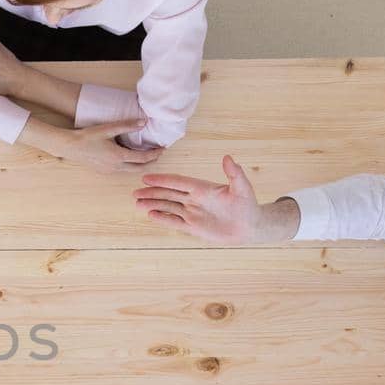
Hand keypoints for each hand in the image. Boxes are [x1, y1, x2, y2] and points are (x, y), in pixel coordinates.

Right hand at [45, 118, 161, 173]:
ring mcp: (109, 171)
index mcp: (119, 157)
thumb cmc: (88, 136)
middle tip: (158, 153)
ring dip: (140, 164)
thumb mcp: (108, 129)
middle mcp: (116, 167)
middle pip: (140, 168)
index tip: (162, 148)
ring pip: (131, 171)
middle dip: (151, 161)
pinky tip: (129, 158)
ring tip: (146, 155)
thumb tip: (144, 122)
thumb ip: (127, 125)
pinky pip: (122, 171)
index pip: (143, 158)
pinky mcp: (104, 172)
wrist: (70, 147)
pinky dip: (130, 166)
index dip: (155, 154)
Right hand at [133, 155, 292, 242]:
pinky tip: (151, 214)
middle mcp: (194, 199)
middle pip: (168, 194)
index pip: (178, 182)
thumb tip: (228, 157)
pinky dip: (163, 218)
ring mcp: (192, 213)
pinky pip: (175, 221)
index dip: (163, 180)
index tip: (147, 178)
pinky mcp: (193, 226)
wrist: (250, 226)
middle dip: (152, 193)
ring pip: (168, 207)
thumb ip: (234, 174)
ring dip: (153, 204)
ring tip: (137, 203)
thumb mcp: (243, 188)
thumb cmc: (248, 205)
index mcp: (202, 188)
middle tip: (135, 192)